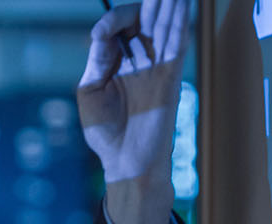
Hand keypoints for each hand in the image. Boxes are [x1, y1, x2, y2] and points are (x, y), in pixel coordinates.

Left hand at [77, 0, 189, 223]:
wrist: (124, 160)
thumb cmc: (104, 132)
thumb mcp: (90, 91)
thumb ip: (98, 61)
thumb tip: (101, 33)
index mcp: (117, 61)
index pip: (120, 28)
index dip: (113, 22)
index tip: (101, 35)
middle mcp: (139, 60)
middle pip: (146, 20)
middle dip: (151, 1)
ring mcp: (156, 67)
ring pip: (164, 27)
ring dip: (168, 5)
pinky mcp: (170, 77)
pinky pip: (176, 44)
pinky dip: (179, 23)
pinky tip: (181, 4)